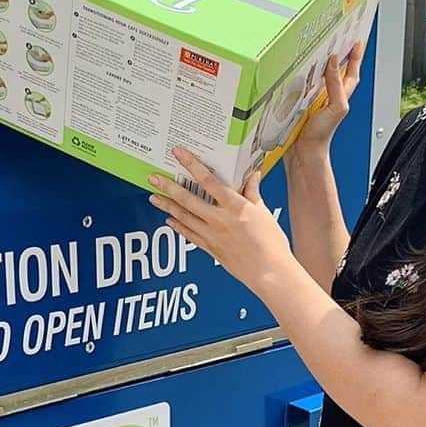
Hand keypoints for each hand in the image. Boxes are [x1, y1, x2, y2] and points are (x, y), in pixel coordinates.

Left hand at [148, 148, 297, 297]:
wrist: (270, 272)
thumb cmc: (271, 244)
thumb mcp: (264, 212)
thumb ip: (253, 193)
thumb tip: (252, 176)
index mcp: (235, 206)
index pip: (209, 180)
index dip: (192, 164)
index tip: (180, 154)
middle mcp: (220, 219)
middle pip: (188, 199)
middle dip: (168, 187)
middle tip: (154, 178)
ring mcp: (213, 235)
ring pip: (184, 217)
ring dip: (167, 206)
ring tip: (154, 197)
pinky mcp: (211, 248)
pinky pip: (189, 235)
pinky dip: (178, 226)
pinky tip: (169, 220)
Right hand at [285, 41, 363, 163]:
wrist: (303, 155)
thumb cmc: (320, 137)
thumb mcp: (335, 107)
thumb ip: (335, 85)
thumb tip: (333, 61)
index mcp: (340, 97)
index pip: (351, 73)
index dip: (355, 58)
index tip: (358, 42)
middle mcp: (328, 99)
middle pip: (337, 74)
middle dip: (340, 58)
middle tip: (340, 41)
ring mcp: (314, 103)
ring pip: (319, 80)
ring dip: (319, 67)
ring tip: (319, 51)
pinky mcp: (300, 107)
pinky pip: (302, 88)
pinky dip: (301, 79)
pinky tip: (295, 74)